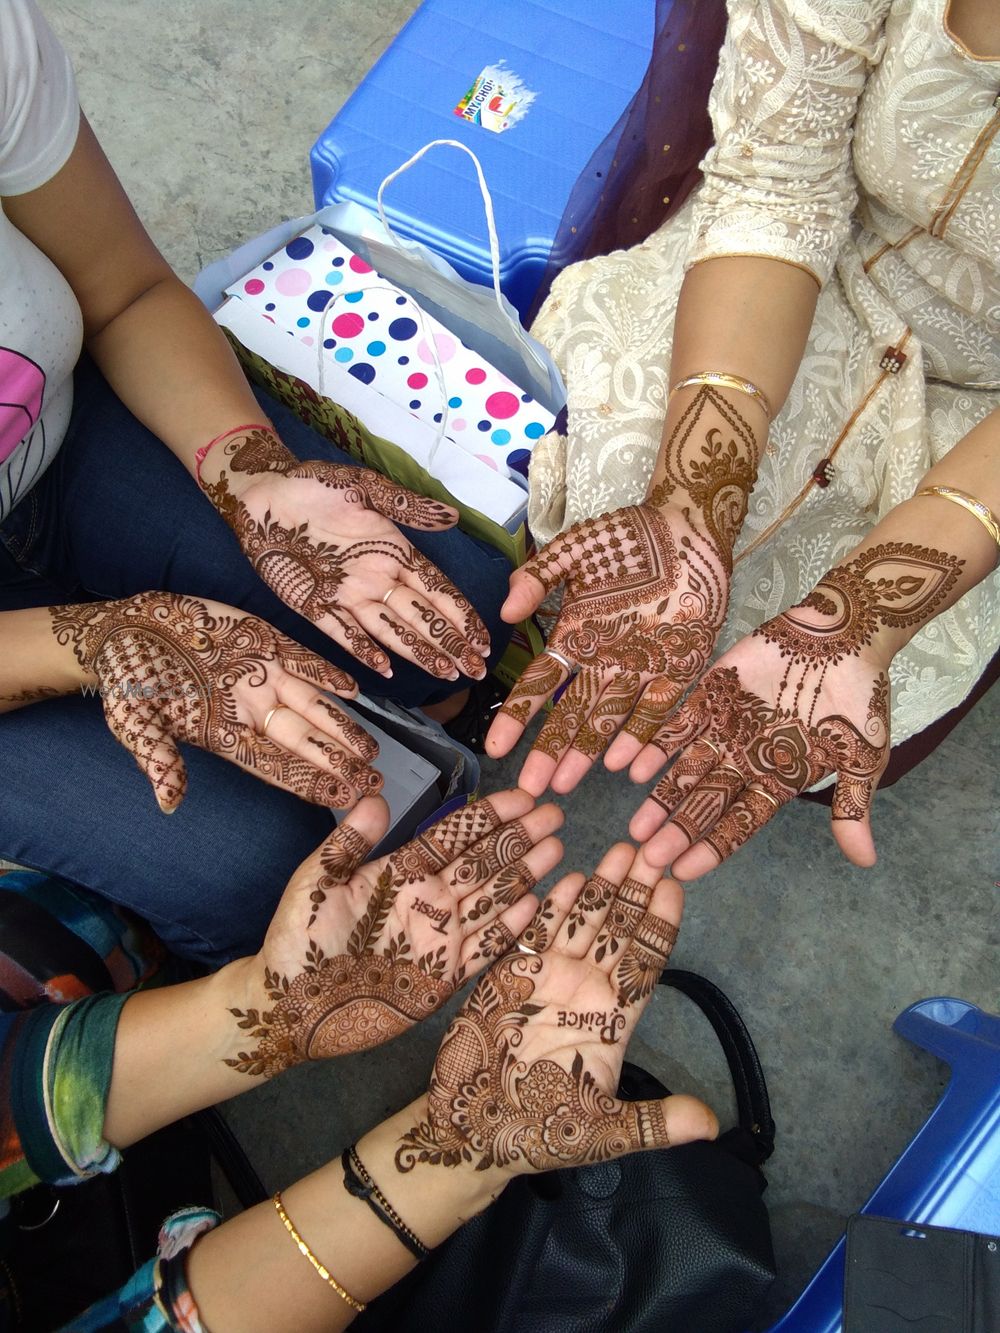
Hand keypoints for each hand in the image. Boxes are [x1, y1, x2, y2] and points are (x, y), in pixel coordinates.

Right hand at [51, 590, 379, 812]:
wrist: (126, 627)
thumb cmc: (127, 679)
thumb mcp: (135, 721)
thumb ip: (157, 758)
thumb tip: (168, 802)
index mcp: (224, 735)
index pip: (274, 767)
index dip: (308, 783)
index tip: (340, 799)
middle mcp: (250, 710)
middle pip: (302, 741)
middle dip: (337, 762)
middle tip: (372, 781)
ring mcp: (260, 677)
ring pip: (310, 705)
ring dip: (341, 726)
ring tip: (371, 750)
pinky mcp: (262, 642)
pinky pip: (302, 662)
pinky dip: (326, 674)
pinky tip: (353, 690)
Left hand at [200, 426, 488, 679]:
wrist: (261, 494)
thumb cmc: (313, 484)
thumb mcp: (363, 487)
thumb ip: (406, 506)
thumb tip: (451, 516)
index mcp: (393, 550)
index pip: (437, 590)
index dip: (461, 615)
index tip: (483, 639)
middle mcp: (376, 578)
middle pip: (421, 617)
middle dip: (450, 644)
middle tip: (475, 670)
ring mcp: (347, 595)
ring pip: (390, 630)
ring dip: (418, 652)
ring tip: (445, 673)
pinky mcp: (314, 605)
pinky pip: (344, 633)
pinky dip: (364, 650)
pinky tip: (385, 669)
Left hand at [224, 789, 563, 1074]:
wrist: (289, 1008)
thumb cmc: (296, 941)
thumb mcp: (316, 883)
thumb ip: (347, 842)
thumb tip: (375, 795)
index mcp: (401, 872)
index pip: (454, 836)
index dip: (489, 815)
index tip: (522, 796)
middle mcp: (428, 900)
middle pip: (483, 862)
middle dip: (519, 838)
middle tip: (555, 813)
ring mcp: (439, 937)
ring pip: (492, 899)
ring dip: (524, 875)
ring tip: (557, 850)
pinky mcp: (443, 978)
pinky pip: (484, 949)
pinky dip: (509, 930)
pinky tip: (535, 905)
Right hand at [395, 842, 716, 1175]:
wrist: (470, 1133)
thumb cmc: (537, 1135)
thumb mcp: (602, 1133)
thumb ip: (655, 1123)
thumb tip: (712, 1125)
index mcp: (614, 1022)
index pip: (647, 962)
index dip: (662, 924)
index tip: (677, 885)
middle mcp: (587, 992)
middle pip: (620, 931)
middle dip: (637, 890)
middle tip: (654, 847)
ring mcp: (550, 980)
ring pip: (584, 923)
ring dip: (602, 887)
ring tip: (622, 848)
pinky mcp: (512, 975)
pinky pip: (538, 933)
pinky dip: (554, 905)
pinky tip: (572, 874)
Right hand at [485, 503, 728, 795]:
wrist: (688, 527)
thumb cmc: (627, 537)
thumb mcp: (573, 550)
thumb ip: (537, 577)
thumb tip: (506, 614)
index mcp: (575, 636)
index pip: (539, 683)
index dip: (517, 716)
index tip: (495, 747)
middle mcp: (603, 661)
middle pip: (570, 714)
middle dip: (549, 751)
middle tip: (530, 788)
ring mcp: (641, 668)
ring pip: (608, 719)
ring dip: (586, 751)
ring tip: (565, 785)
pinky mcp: (679, 667)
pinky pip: (659, 708)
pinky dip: (642, 735)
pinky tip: (622, 764)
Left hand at [629, 603, 891, 878]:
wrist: (845, 636)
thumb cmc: (860, 697)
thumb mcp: (863, 755)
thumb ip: (853, 805)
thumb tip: (865, 862)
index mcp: (778, 780)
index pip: (740, 823)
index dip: (712, 847)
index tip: (683, 871)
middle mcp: (745, 761)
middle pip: (705, 804)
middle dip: (677, 831)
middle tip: (648, 858)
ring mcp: (725, 729)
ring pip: (685, 770)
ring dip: (660, 797)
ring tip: (634, 826)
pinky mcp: (711, 696)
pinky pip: (676, 724)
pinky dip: (652, 746)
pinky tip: (628, 767)